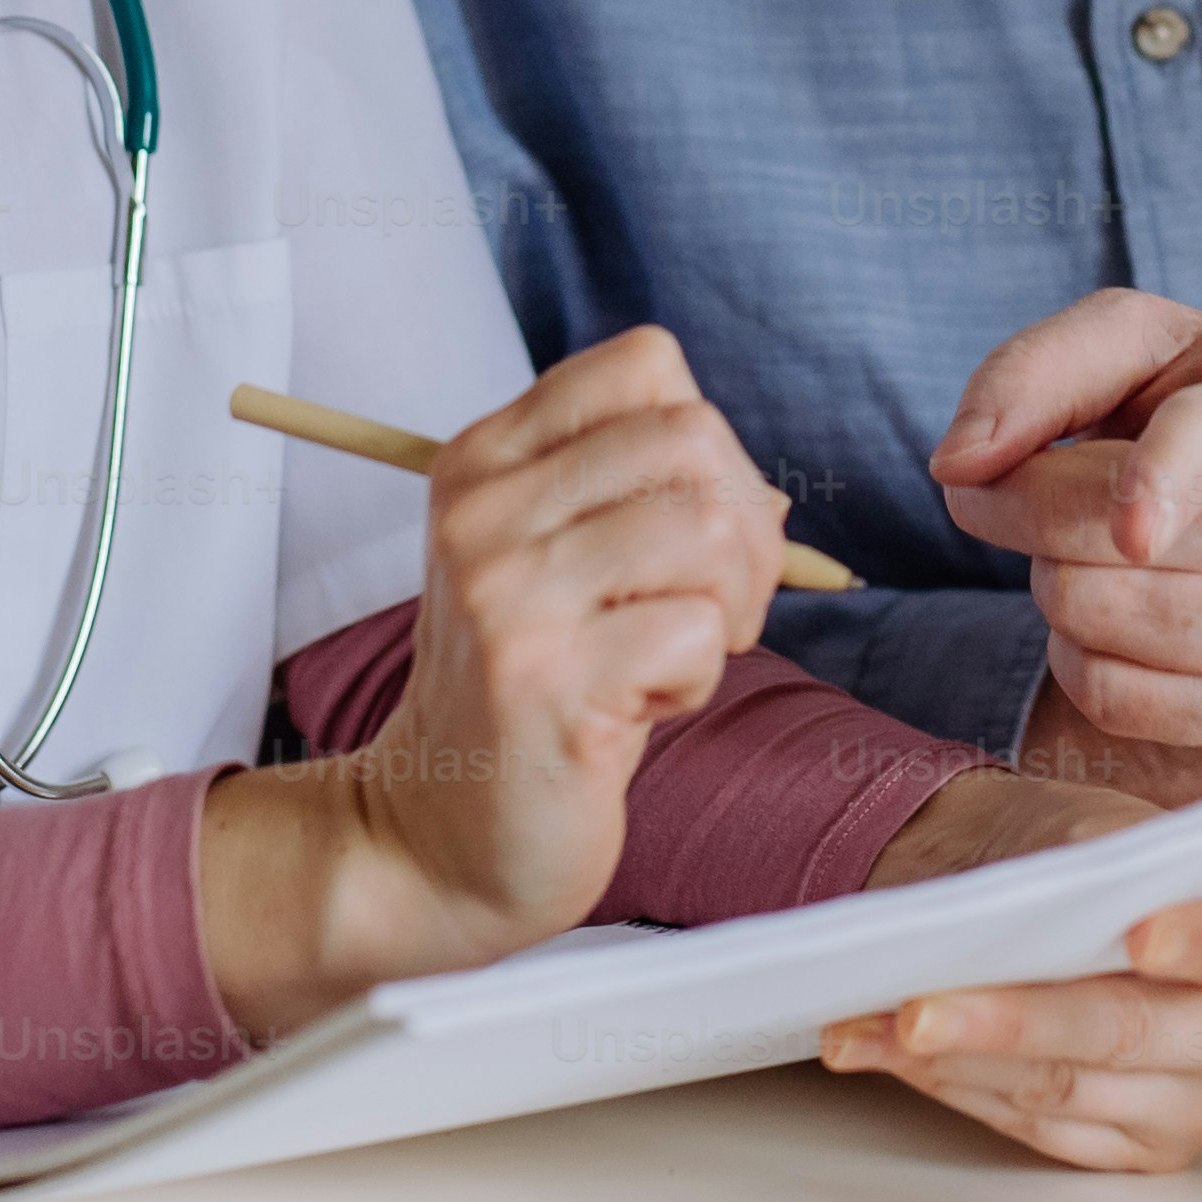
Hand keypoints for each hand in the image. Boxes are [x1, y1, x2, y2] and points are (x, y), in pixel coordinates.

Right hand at [198, 327, 786, 1036]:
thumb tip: (765, 493)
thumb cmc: (531, 695)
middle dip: (744, 529)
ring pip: (708, 528)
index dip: (707, 446)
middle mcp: (483, 510)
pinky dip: (696, 678)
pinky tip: (637, 711)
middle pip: (694, 437)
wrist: (436, 838)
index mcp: (485, 460)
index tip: (685, 528)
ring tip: (668, 659)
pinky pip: (696, 632)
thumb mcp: (555, 564)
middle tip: (707, 608)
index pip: (646, 363)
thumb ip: (635, 496)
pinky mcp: (543, 680)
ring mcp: (506, 593)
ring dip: (727, 607)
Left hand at [817, 770, 1201, 1171]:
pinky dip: (954, 1085)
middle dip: (1010, 1020)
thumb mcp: (1111, 826)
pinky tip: (892, 1054)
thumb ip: (1106, 858)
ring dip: (950, 1058)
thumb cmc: (1097, 859)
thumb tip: (1055, 897)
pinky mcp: (1140, 1152)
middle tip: (917, 1009)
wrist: (1069, 906)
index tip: (1139, 934)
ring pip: (1062, 1087)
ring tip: (868, 1024)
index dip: (1199, 939)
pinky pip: (1036, 1125)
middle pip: (1124, 1032)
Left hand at [930, 290, 1201, 759]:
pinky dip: (1084, 652)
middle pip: (1085, 534)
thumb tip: (956, 466)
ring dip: (1061, 575)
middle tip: (1055, 481)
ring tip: (1124, 548)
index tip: (1134, 530)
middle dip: (1027, 501)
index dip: (1163, 484)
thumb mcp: (1148, 346)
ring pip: (1082, 614)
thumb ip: (1036, 371)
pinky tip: (1135, 614)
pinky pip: (1106, 696)